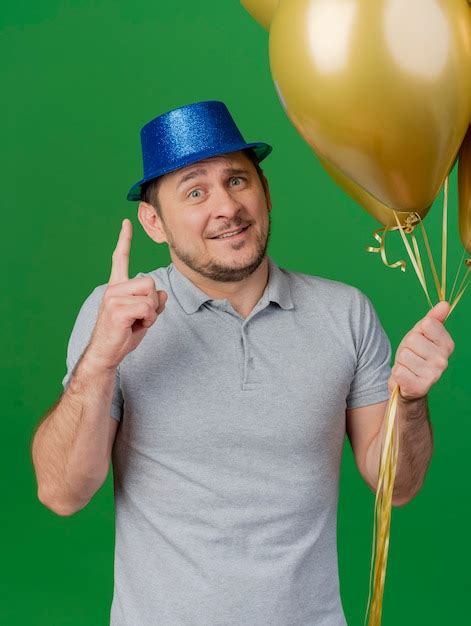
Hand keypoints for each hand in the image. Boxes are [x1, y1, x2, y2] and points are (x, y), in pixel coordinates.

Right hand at [87, 219, 166, 368]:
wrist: (106, 354)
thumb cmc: (123, 334)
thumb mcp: (143, 315)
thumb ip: (153, 301)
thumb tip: (162, 293)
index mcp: (116, 287)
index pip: (120, 259)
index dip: (124, 240)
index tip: (126, 222)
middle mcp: (113, 288)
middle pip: (149, 282)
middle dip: (153, 301)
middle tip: (141, 317)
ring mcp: (113, 298)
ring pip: (150, 295)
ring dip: (151, 312)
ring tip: (137, 322)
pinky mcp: (117, 310)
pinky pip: (147, 307)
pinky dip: (148, 320)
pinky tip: (136, 326)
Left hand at [387, 301, 454, 400]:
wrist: (407, 385)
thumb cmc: (414, 356)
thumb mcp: (421, 334)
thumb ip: (433, 319)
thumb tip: (445, 304)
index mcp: (447, 345)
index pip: (427, 324)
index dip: (417, 331)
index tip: (419, 342)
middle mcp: (443, 360)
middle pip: (412, 339)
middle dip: (407, 347)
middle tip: (411, 356)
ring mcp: (433, 375)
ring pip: (404, 355)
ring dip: (401, 361)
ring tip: (408, 367)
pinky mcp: (420, 387)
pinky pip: (399, 371)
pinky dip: (397, 373)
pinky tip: (405, 377)